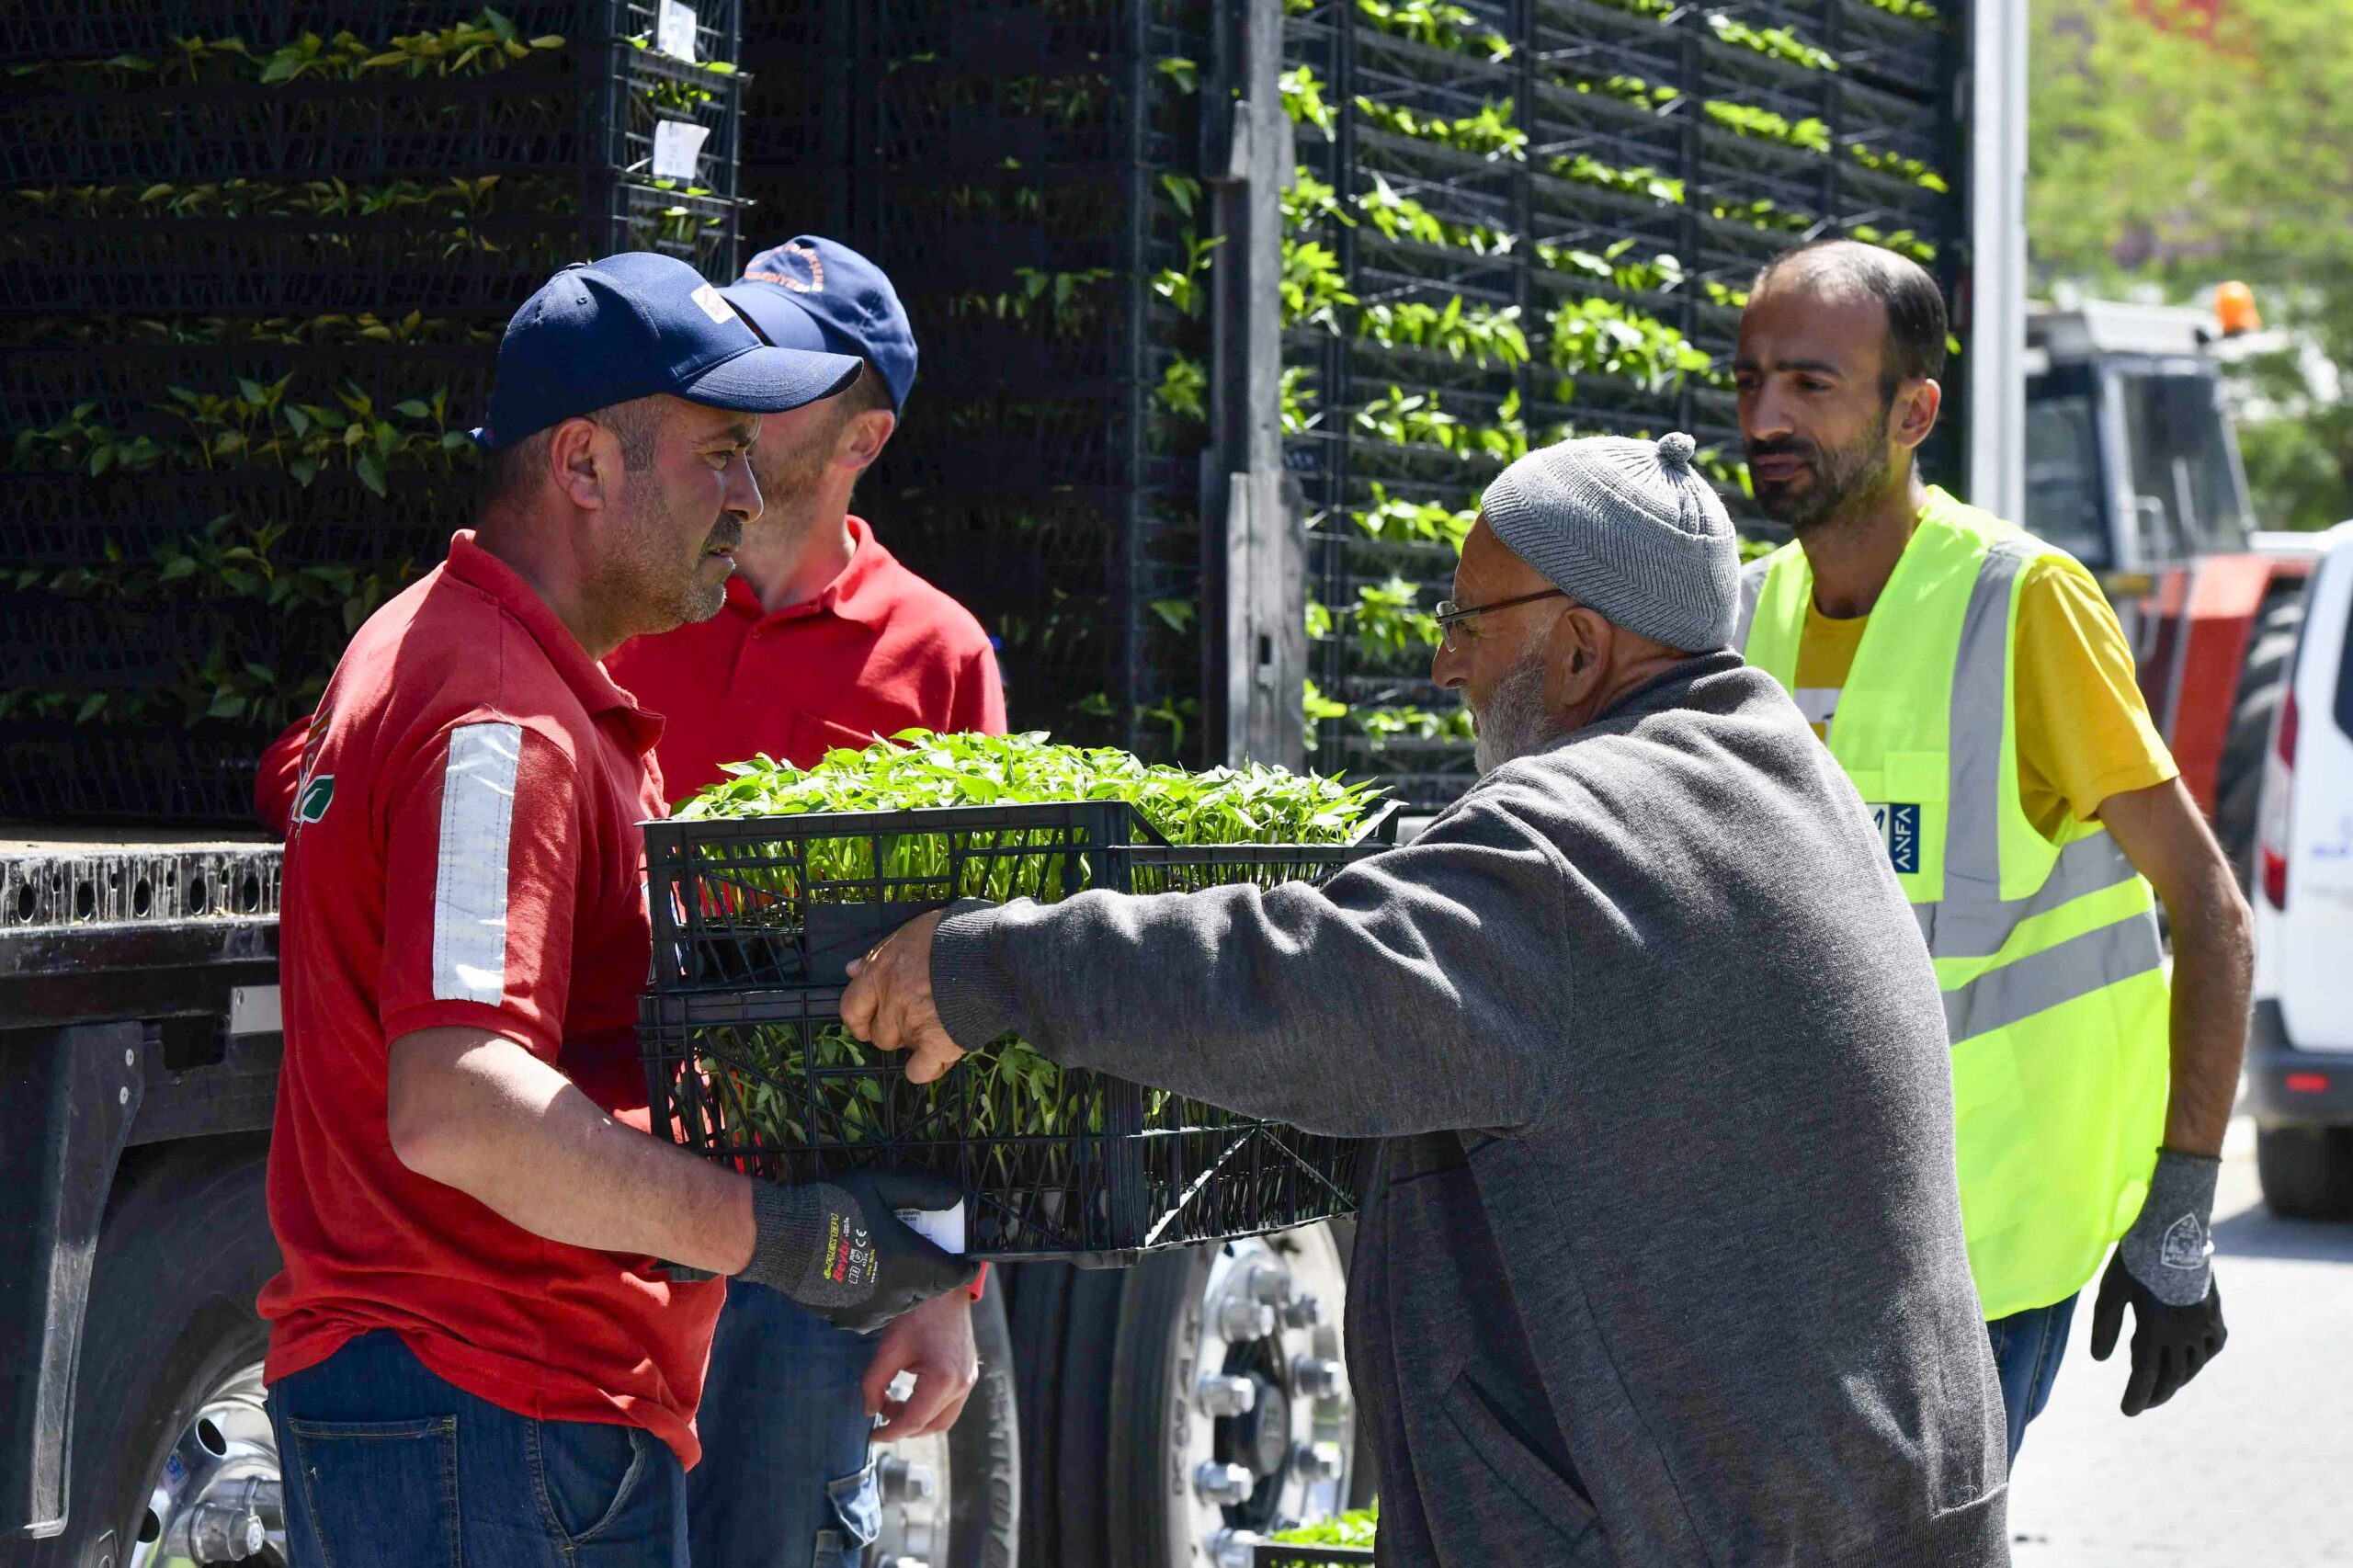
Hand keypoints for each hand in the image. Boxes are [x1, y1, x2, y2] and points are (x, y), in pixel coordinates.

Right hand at [737, 1168, 978, 1334]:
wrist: (780, 1239)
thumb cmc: (831, 1207)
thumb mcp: (881, 1184)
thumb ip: (924, 1190)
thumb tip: (957, 1197)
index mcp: (911, 1264)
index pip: (956, 1273)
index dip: (964, 1263)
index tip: (964, 1254)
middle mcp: (897, 1296)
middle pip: (931, 1288)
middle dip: (932, 1269)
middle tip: (919, 1245)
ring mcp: (872, 1313)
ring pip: (904, 1302)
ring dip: (906, 1285)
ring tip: (889, 1257)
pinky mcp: (849, 1321)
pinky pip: (878, 1312)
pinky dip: (880, 1296)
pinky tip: (864, 1274)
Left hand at [843, 909, 966, 1084]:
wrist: (992, 951)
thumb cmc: (955, 935)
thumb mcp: (911, 931)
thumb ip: (879, 953)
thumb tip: (852, 969)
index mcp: (881, 972)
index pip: (851, 1007)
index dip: (858, 1018)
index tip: (867, 1021)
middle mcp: (891, 1002)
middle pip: (877, 1032)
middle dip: (892, 1028)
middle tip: (915, 1017)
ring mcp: (912, 1025)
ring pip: (898, 1047)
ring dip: (911, 1042)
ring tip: (935, 1027)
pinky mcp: (937, 1044)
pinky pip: (920, 1071)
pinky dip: (927, 1068)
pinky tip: (937, 1057)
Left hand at [863, 1288, 979, 1441]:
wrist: (945, 1289)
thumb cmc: (917, 1315)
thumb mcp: (889, 1349)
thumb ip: (874, 1384)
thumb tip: (869, 1411)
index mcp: (943, 1380)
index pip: (914, 1421)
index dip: (890, 1433)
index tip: (872, 1437)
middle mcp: (961, 1385)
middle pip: (930, 1425)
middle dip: (904, 1428)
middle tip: (881, 1418)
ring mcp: (969, 1380)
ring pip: (943, 1419)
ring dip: (918, 1420)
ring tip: (894, 1406)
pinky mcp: (970, 1374)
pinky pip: (950, 1405)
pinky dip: (930, 1408)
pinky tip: (911, 1396)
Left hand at [2089, 1252, 2227, 1415]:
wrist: (2174, 1231)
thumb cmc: (2135, 1260)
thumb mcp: (2111, 1290)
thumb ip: (2105, 1326)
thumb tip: (2101, 1359)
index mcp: (2157, 1331)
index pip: (2146, 1376)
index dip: (2136, 1396)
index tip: (2128, 1411)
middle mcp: (2185, 1334)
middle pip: (2172, 1376)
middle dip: (2156, 1393)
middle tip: (2143, 1403)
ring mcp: (2204, 1324)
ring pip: (2194, 1364)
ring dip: (2178, 1378)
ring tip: (2163, 1385)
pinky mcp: (2216, 1312)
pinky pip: (2213, 1344)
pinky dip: (2202, 1357)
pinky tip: (2193, 1360)